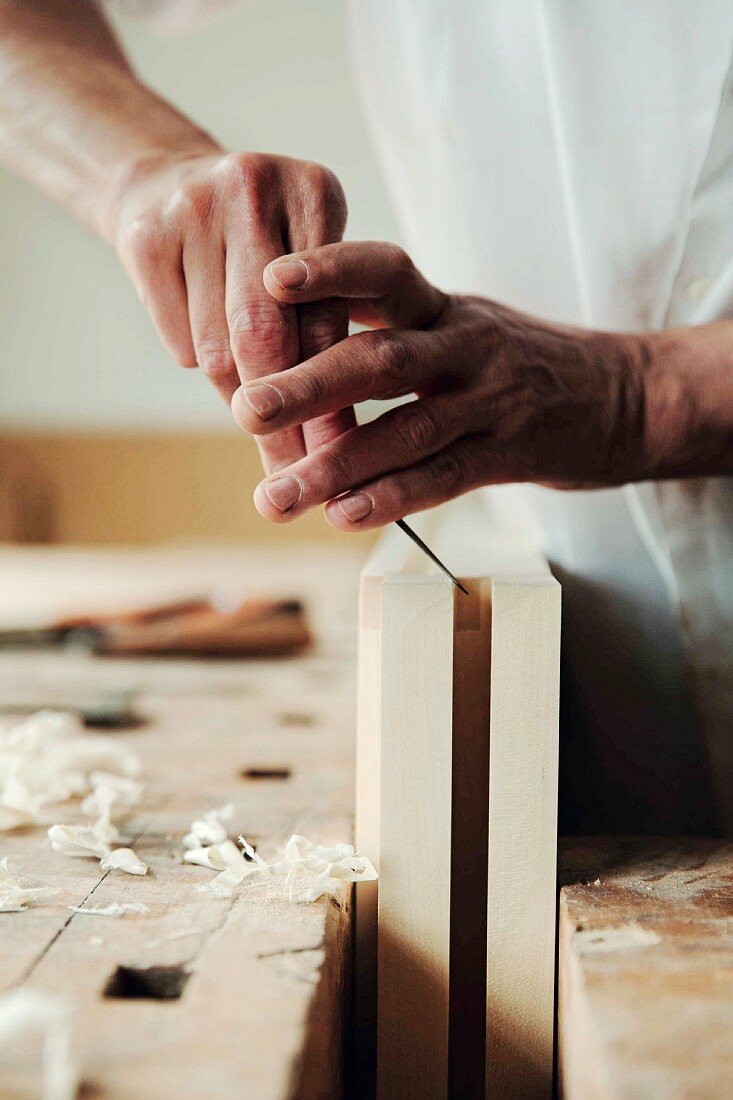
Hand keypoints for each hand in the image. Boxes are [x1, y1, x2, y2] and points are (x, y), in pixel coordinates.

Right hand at [112, 151, 354, 472]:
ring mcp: (193, 208)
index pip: (325, 315)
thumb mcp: (304, 264)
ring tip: (257, 419)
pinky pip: (177, 339)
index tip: (333, 458)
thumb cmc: (257, 247)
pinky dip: (194, 361)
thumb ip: (320, 332)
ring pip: (217, 345)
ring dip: (237, 394)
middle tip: (290, 477)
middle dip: (279, 415)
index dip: (329, 395)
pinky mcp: (145, 237)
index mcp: (313, 192)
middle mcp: (254, 187)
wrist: (164, 182)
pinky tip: (206, 352)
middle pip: (264, 332)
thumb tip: (328, 450)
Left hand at [230, 241, 660, 529]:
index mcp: (445, 306)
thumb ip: (389, 319)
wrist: (624, 396)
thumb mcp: (460, 320)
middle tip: (245, 410)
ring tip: (274, 499)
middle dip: (309, 385)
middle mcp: (467, 345)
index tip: (269, 281)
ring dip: (335, 465)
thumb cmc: (517, 359)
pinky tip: (343, 516)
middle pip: (381, 359)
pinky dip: (392, 497)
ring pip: (405, 431)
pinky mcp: (514, 455)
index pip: (385, 272)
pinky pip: (445, 477)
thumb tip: (293, 313)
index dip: (329, 271)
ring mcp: (493, 402)